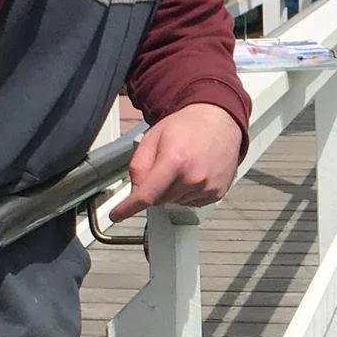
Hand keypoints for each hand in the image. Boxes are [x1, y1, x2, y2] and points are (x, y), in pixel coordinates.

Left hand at [109, 104, 243, 223]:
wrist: (220, 122)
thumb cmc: (187, 126)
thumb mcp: (153, 137)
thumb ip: (139, 165)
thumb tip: (135, 190)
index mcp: (175, 160)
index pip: (146, 195)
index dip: (128, 208)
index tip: (117, 215)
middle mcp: (193, 178)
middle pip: (159, 199)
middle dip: (155, 187)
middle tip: (164, 165)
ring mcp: (207, 188)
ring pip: (174, 202)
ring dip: (172, 190)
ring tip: (183, 166)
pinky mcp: (217, 193)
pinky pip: (191, 202)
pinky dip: (187, 192)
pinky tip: (194, 173)